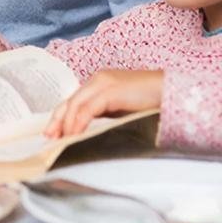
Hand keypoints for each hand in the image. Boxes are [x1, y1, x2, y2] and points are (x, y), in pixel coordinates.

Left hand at [44, 70, 163, 138]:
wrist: (174, 92)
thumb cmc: (152, 103)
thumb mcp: (122, 110)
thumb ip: (105, 115)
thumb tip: (87, 132)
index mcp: (98, 83)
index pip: (73, 102)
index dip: (60, 118)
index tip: (51, 134)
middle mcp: (97, 80)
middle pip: (69, 102)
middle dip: (57, 122)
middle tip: (48, 139)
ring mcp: (102, 83)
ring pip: (75, 106)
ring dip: (66, 126)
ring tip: (60, 142)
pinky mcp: (109, 90)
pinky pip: (87, 109)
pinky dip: (78, 123)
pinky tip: (74, 136)